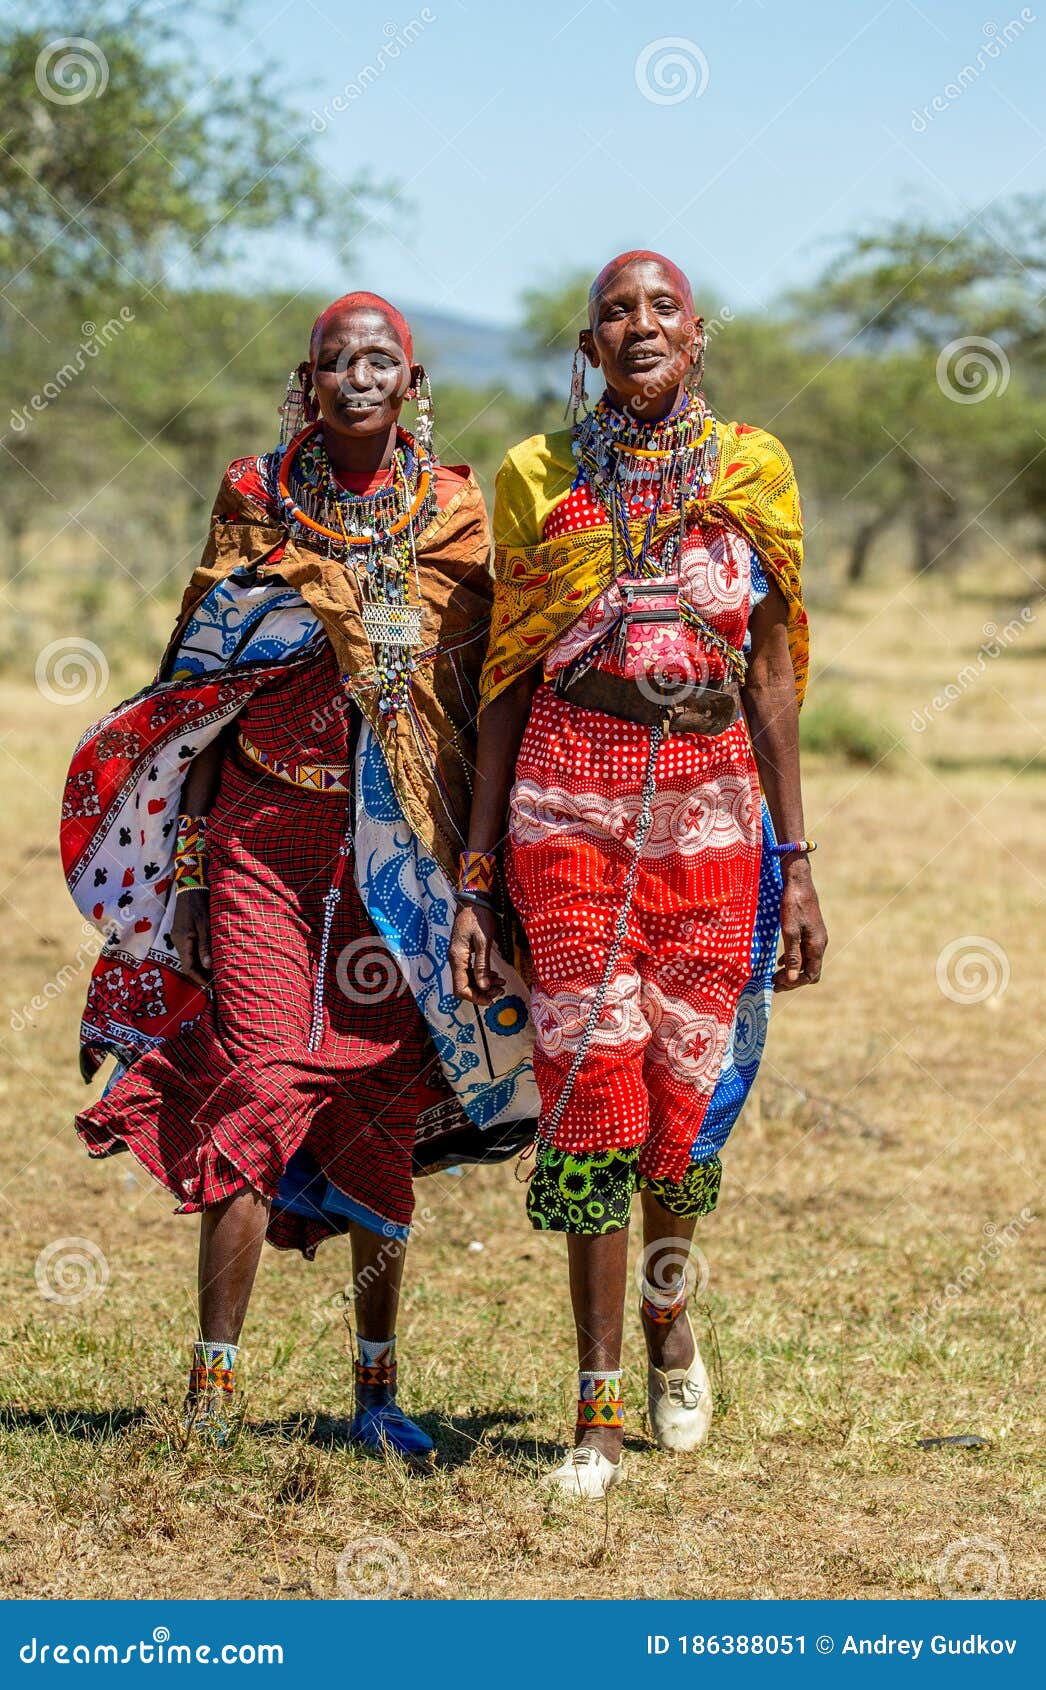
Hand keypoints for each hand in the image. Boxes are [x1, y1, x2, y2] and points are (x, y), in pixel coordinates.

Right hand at [171, 889, 212, 988]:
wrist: (190, 888)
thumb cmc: (199, 905)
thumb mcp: (205, 926)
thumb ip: (206, 946)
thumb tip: (208, 966)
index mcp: (182, 941)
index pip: (188, 968)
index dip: (199, 979)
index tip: (211, 987)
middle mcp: (177, 942)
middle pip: (187, 965)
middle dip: (200, 976)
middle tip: (215, 984)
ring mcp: (178, 938)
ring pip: (188, 959)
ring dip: (200, 967)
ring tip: (214, 974)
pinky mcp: (182, 933)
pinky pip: (189, 951)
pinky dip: (198, 958)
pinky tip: (208, 960)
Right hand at [449, 904, 505, 1004]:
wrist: (473, 899)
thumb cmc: (479, 917)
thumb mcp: (484, 941)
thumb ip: (483, 965)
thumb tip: (484, 987)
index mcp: (457, 958)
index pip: (460, 989)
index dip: (475, 998)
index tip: (491, 1000)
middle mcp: (455, 960)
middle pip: (464, 987)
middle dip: (482, 992)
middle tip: (501, 990)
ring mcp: (458, 957)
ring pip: (468, 980)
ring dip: (484, 985)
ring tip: (501, 983)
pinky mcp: (463, 953)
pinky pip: (470, 971)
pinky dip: (482, 976)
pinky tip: (494, 975)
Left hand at [773, 861, 826, 990]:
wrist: (798, 881)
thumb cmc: (793, 904)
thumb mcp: (789, 931)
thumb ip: (792, 955)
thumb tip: (792, 979)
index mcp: (817, 945)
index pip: (811, 975)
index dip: (795, 983)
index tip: (777, 983)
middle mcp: (819, 943)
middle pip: (810, 971)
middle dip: (793, 980)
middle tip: (774, 984)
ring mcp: (815, 937)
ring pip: (806, 961)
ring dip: (792, 970)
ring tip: (775, 976)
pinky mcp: (809, 930)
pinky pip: (804, 951)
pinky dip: (792, 959)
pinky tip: (780, 961)